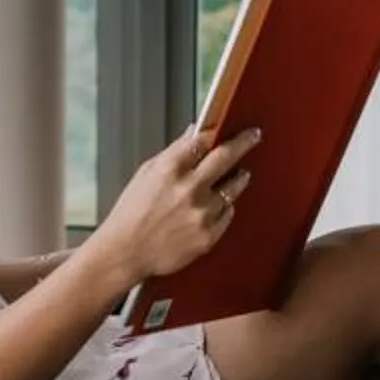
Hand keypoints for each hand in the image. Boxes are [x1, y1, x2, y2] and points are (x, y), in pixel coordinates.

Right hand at [97, 123, 261, 285]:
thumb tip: (194, 133)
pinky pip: (228, 213)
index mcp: (170, 169)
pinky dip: (225, 206)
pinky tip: (216, 206)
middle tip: (253, 136)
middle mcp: (188, 189)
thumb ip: (173, 153)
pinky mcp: (208, 235)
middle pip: (226, 157)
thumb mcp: (146, 173)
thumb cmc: (131, 213)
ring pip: (233, 187)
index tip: (232, 127)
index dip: (219, 130)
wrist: (125, 252)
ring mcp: (201, 213)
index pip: (203, 139)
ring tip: (239, 174)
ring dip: (238, 177)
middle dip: (243, 142)